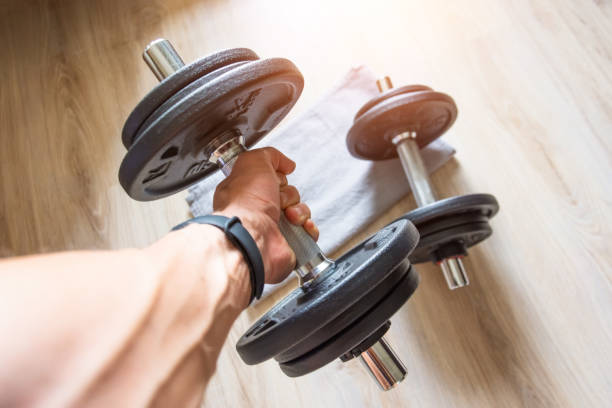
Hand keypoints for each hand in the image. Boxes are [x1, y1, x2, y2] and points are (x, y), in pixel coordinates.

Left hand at [212, 147, 317, 283]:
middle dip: (289, 194)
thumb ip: (268, 155)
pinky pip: (307, 232)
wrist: (252, 236)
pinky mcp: (287, 244)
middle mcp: (258, 211)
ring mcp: (273, 229)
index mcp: (246, 192)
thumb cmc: (245, 203)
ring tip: (288, 216)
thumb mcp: (252, 162)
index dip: (277, 176)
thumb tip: (285, 163)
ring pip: (300, 212)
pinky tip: (299, 226)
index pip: (271, 179)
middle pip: (289, 194)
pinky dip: (308, 228)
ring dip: (299, 210)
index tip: (276, 177)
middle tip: (279, 199)